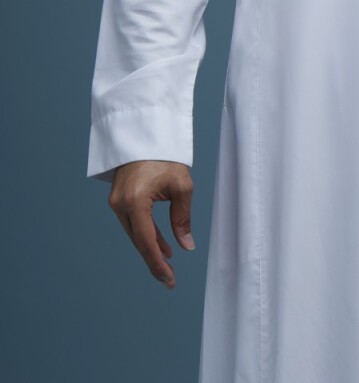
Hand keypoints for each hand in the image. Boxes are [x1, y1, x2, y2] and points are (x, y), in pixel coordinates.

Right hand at [108, 160, 194, 289]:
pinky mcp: (118, 198)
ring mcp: (116, 201)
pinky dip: (146, 233)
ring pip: (135, 233)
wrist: (147, 134)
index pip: (146, 242)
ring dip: (151, 246)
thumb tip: (187, 246)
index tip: (169, 280)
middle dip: (154, 260)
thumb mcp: (181, 186)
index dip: (158, 264)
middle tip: (169, 278)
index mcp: (135, 202)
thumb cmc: (166, 156)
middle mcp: (120, 205)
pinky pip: (133, 222)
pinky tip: (159, 242)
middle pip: (138, 241)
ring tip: (168, 259)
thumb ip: (182, 218)